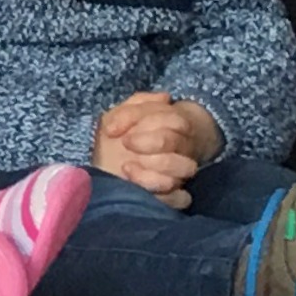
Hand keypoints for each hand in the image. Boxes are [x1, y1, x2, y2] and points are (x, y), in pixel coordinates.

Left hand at [93, 91, 214, 207]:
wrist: (115, 164)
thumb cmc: (121, 135)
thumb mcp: (121, 116)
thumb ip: (136, 105)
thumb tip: (164, 98)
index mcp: (173, 126)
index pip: (173, 118)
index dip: (142, 121)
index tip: (111, 129)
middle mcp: (181, 149)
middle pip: (175, 141)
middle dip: (149, 141)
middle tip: (126, 143)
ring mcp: (179, 173)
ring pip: (185, 168)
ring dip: (155, 167)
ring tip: (127, 167)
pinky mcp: (173, 196)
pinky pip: (181, 198)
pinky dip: (165, 196)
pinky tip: (140, 190)